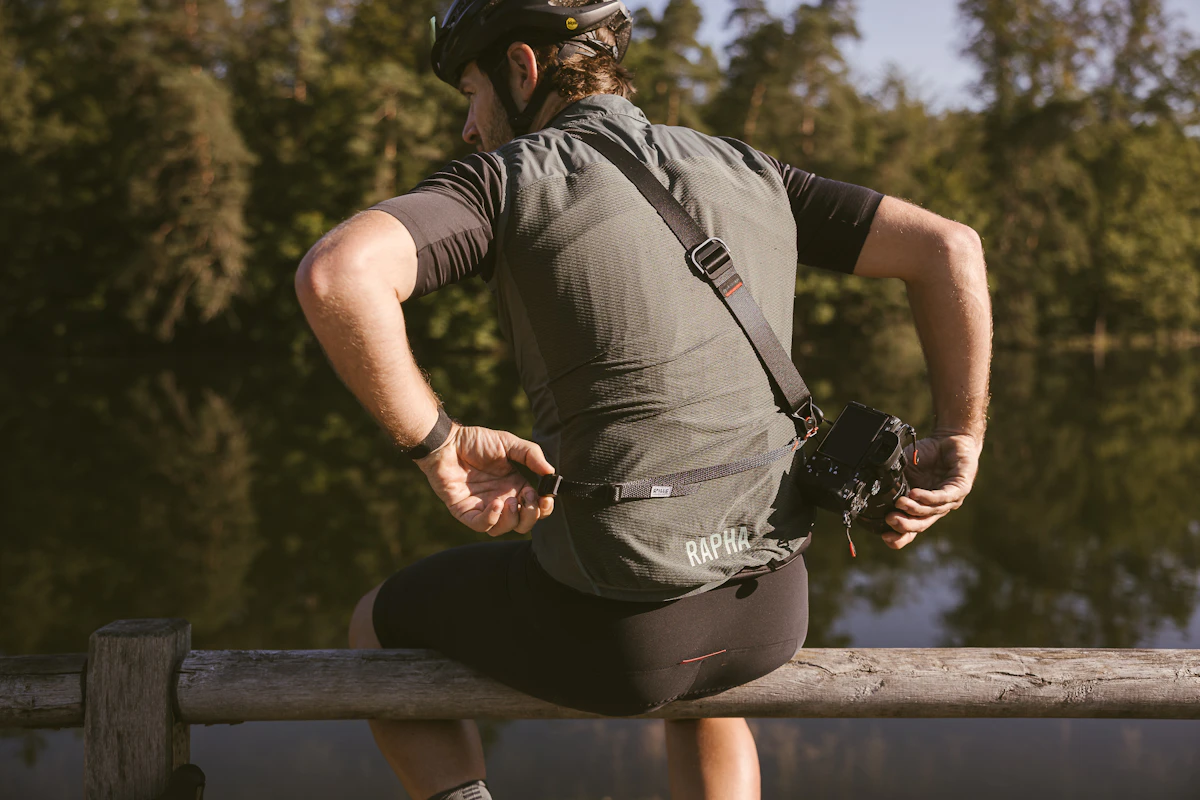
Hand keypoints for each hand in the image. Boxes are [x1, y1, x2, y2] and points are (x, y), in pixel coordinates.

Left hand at [415, 423, 555, 535]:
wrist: (446, 442)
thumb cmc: (475, 441)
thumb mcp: (508, 443)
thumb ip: (531, 455)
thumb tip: (551, 472)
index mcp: (515, 486)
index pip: (536, 507)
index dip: (544, 507)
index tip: (545, 498)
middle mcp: (502, 499)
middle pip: (523, 523)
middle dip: (531, 516)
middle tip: (528, 500)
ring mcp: (483, 507)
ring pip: (504, 528)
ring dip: (512, 519)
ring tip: (509, 501)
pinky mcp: (466, 512)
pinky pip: (482, 526)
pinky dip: (492, 519)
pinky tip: (495, 504)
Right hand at [882, 432, 981, 549]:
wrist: (947, 438)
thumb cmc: (926, 456)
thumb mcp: (904, 472)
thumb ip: (894, 484)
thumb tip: (875, 491)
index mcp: (921, 507)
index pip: (911, 529)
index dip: (899, 536)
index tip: (885, 536)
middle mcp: (935, 508)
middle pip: (921, 525)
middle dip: (905, 526)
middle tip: (890, 520)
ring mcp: (949, 500)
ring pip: (931, 511)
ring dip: (914, 509)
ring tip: (900, 503)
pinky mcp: (960, 488)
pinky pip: (943, 496)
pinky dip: (928, 497)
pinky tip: (915, 493)